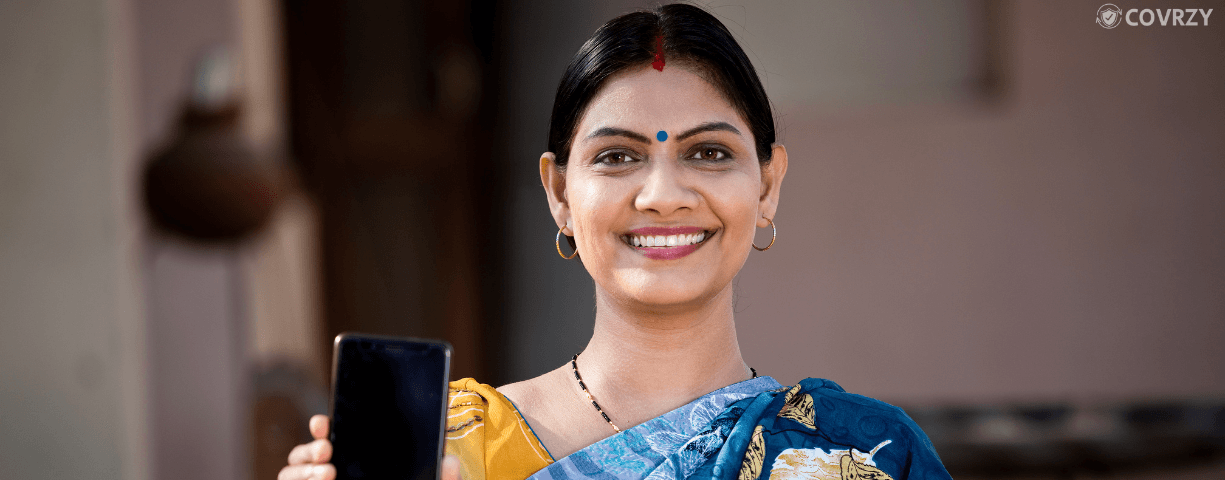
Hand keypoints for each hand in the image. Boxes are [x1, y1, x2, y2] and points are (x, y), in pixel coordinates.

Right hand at [278, 415, 463, 479]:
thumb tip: (450, 460)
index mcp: (358, 466)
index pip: (336, 439)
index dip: (324, 428)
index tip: (325, 422)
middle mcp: (334, 476)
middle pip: (307, 455)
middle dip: (310, 447)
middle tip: (327, 449)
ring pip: (291, 473)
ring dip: (302, 468)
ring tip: (327, 472)